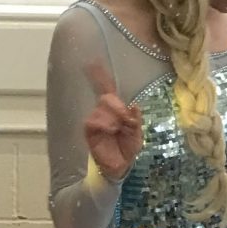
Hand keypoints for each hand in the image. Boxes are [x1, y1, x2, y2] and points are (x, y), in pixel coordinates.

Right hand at [84, 60, 142, 182]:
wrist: (120, 166)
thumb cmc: (128, 148)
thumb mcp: (137, 133)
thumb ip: (135, 119)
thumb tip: (134, 106)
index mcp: (116, 108)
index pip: (107, 88)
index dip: (100, 75)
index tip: (92, 61)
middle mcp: (103, 111)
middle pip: (107, 96)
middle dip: (118, 106)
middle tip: (127, 121)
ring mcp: (95, 119)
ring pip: (102, 107)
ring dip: (114, 117)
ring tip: (120, 130)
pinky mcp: (89, 129)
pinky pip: (95, 120)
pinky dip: (105, 124)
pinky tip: (112, 130)